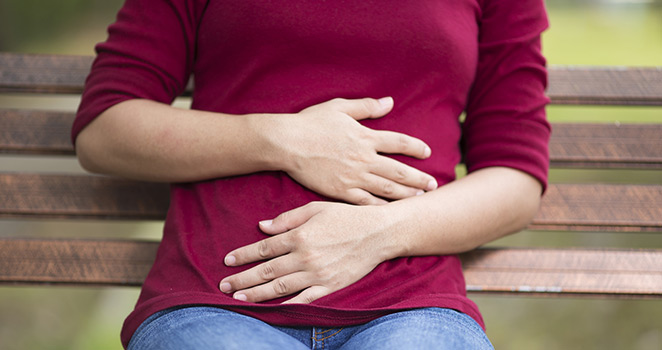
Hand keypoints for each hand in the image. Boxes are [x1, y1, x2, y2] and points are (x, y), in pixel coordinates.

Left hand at [219, 202, 397, 303]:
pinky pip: (305, 299)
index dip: (243, 255)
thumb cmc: (346, 217)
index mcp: (299, 236)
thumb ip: (287, 219)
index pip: (263, 248)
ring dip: (256, 294)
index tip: (227, 261)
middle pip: (266, 271)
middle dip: (242, 279)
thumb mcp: (315, 209)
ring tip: (238, 299)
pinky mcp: (330, 286)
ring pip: (280, 287)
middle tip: (223, 286)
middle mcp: (305, 257)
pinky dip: (287, 306)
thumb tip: (261, 227)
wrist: (378, 232)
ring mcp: (317, 274)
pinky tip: (272, 311)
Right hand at [263, 97, 436, 204]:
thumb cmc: (310, 123)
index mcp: (365, 137)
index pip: (399, 142)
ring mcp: (353, 177)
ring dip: (407, 194)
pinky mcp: (340, 191)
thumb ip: (367, 106)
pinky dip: (381, 207)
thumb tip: (390, 102)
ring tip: (420, 198)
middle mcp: (364, 159)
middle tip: (433, 185)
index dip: (415, 147)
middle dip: (419, 179)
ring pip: (387, 189)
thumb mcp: (339, 107)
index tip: (427, 152)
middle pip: (399, 171)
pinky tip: (392, 212)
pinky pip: (366, 202)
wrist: (287, 143)